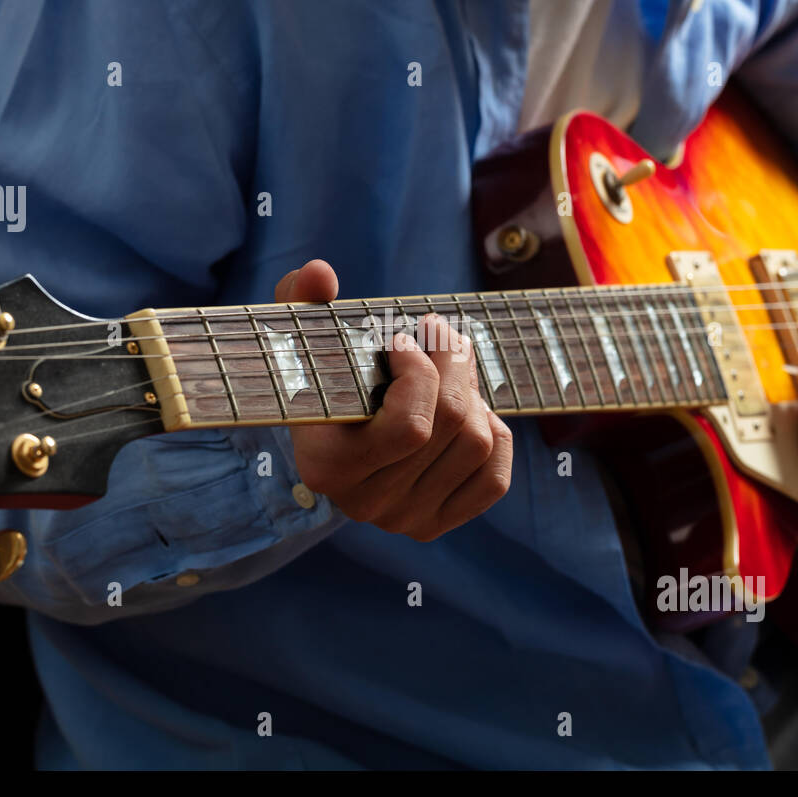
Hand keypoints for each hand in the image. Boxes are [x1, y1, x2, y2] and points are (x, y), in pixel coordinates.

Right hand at [274, 260, 513, 540]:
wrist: (329, 438)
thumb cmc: (322, 378)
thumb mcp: (306, 337)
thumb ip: (303, 301)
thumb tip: (320, 273)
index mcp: (327, 468)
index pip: (411, 426)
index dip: (420, 370)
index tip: (402, 341)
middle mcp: (366, 504)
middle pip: (451, 424)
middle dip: (454, 363)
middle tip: (440, 334)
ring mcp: (404, 520)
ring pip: (476, 443)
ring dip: (474, 394)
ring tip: (452, 369)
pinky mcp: (436, 523)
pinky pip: (494, 477)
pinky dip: (492, 435)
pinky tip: (466, 414)